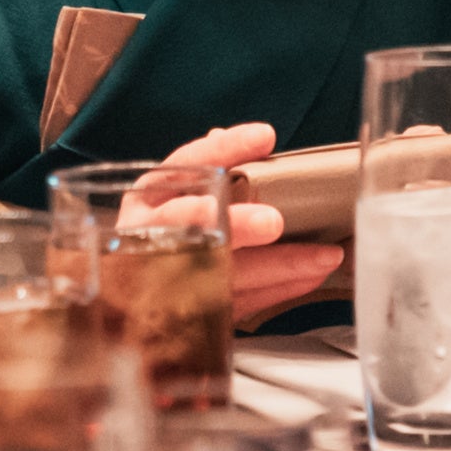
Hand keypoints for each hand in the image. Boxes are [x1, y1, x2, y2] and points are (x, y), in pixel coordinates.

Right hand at [153, 122, 342, 325]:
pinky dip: (280, 289)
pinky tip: (311, 275)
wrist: (130, 304)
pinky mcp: (191, 314)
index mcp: (150, 196)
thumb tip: (249, 141)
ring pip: (221, 272)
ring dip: (275, 265)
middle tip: (273, 221)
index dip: (223, 150)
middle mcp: (149, 233)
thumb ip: (211, 171)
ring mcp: (165, 278)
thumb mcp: (179, 198)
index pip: (184, 165)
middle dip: (233, 223)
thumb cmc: (169, 234)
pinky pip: (239, 302)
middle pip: (188, 226)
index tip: (265, 137)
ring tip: (320, 256)